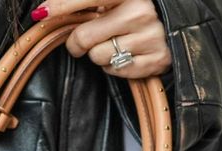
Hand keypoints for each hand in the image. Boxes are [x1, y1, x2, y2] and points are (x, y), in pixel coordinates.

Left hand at [31, 0, 172, 78]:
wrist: (179, 24)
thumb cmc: (137, 8)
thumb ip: (88, 2)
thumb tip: (45, 11)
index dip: (60, 6)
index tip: (42, 14)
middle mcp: (141, 13)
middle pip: (83, 37)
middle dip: (78, 40)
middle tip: (85, 37)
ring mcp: (151, 38)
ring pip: (97, 57)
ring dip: (98, 53)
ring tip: (115, 42)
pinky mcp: (156, 61)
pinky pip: (114, 72)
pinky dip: (113, 66)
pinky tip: (126, 53)